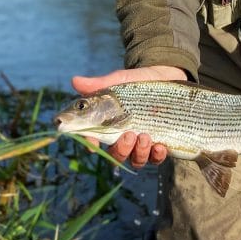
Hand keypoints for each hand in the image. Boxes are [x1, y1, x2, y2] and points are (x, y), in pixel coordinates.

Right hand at [70, 65, 186, 167]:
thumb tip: (75, 81)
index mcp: (108, 125)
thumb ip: (99, 84)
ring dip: (139, 152)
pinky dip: (157, 156)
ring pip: (135, 160)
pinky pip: (156, 159)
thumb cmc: (136, 83)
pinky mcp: (160, 144)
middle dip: (121, 150)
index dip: (90, 144)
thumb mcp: (119, 81)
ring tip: (145, 136)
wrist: (165, 79)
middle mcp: (122, 139)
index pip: (93, 140)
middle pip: (116, 156)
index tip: (93, 143)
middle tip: (129, 134)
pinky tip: (160, 146)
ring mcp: (141, 144)